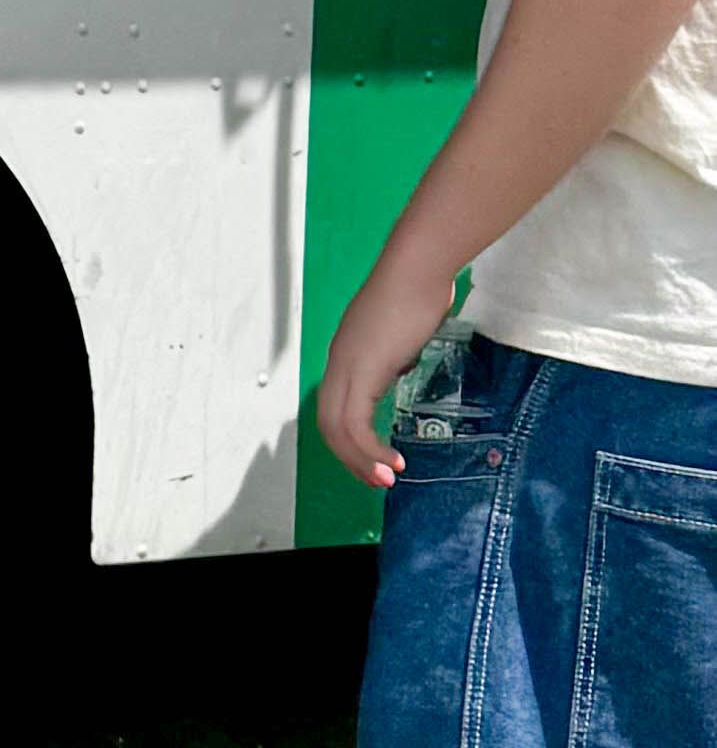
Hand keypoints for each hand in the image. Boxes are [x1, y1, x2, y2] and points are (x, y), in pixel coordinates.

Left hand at [314, 235, 461, 490]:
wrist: (420, 267)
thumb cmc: (419, 289)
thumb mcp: (404, 331)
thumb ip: (395, 352)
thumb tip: (400, 367)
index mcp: (346, 352)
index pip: (334, 405)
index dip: (349, 436)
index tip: (373, 456)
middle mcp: (339, 361)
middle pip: (328, 423)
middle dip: (350, 458)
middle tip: (375, 479)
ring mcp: (347, 365)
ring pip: (337, 429)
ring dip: (361, 461)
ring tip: (385, 480)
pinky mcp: (363, 370)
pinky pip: (356, 424)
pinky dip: (370, 449)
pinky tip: (393, 460)